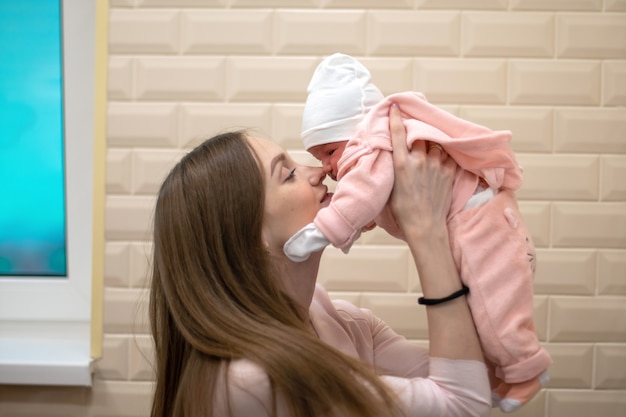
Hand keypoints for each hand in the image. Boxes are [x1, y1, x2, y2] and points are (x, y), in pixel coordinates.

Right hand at [388, 104, 456, 238]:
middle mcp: (419, 161)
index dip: (396, 118)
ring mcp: (436, 165)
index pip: (399, 134)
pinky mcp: (449, 172)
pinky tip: (440, 161)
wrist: (425, 227)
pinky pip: (448, 154)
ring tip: (429, 151)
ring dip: (431, 145)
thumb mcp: (390, 188)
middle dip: (417, 133)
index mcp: (401, 164)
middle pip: (420, 136)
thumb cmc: (404, 212)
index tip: (395, 106)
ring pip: (435, 144)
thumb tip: (393, 157)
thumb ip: (392, 169)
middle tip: (416, 134)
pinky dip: (444, 154)